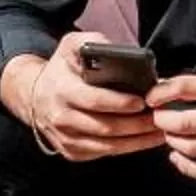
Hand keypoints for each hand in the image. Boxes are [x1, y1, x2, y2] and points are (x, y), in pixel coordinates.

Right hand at [4, 33, 162, 162]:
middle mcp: (61, 118)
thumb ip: (90, 41)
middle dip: (136, 125)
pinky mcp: (72, 151)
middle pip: (105, 127)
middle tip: (160, 118)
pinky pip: (104, 153)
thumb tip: (114, 47)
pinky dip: (128, 148)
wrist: (34, 96)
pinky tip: (146, 140)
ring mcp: (66, 138)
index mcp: (62, 90)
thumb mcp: (69, 47)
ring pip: (107, 146)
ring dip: (137, 141)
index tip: (143, 101)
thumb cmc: (62, 69)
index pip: (94, 100)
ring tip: (160, 131)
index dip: (120, 103)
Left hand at [149, 68, 195, 180]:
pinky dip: (185, 166)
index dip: (162, 93)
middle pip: (184, 123)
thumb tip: (167, 89)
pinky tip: (177, 157)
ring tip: (169, 134)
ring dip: (172, 141)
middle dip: (163, 121)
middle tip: (157, 118)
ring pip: (192, 148)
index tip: (151, 98)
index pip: (186, 88)